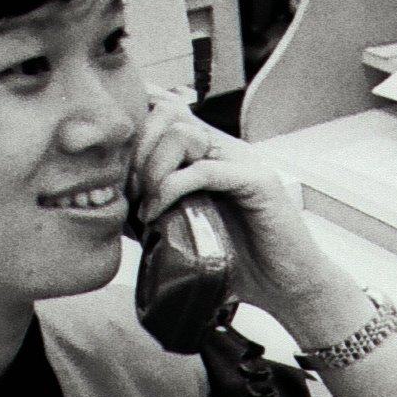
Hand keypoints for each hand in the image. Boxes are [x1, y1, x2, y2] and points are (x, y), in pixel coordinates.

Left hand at [130, 93, 364, 344]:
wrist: (286, 285)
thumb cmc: (238, 261)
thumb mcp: (182, 230)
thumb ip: (153, 208)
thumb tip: (111, 204)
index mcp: (208, 153)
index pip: (168, 110)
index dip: (135, 121)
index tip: (110, 160)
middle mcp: (226, 149)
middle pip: (169, 115)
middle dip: (136, 149)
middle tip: (127, 192)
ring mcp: (243, 161)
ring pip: (185, 135)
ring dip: (152, 169)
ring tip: (144, 206)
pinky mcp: (256, 182)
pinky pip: (205, 170)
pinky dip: (172, 189)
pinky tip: (158, 214)